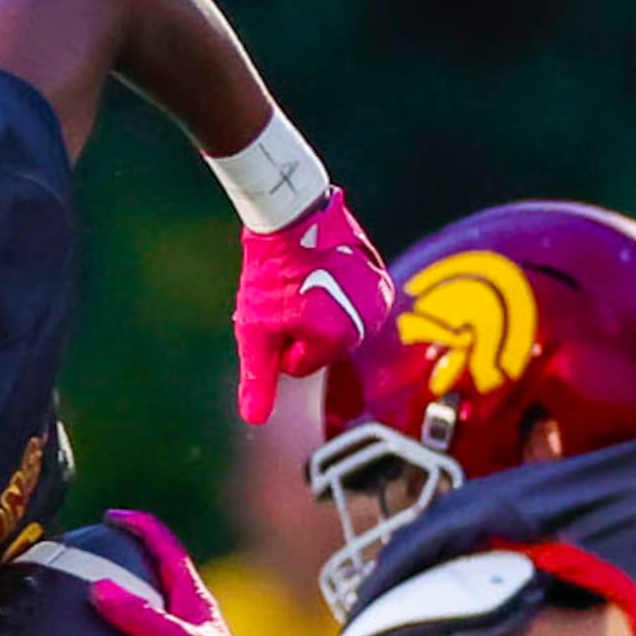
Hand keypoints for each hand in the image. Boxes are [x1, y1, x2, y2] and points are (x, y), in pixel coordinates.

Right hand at [91, 509, 267, 635]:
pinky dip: (123, 631)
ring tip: (93, 592)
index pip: (169, 552)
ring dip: (128, 596)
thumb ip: (138, 614)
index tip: (113, 517)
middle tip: (99, 551)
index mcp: (197, 604)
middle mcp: (192, 621)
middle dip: (132, 559)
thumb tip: (99, 587)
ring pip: (152, 610)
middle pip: (161, 576)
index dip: (143, 529)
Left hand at [233, 187, 398, 424]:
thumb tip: (254, 420)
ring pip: (338, 327)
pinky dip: (337, 294)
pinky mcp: (381, 280)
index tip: (277, 310)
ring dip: (319, 311)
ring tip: (306, 282)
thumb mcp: (255, 331)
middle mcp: (368, 322)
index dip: (280, 341)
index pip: (300, 365)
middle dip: (302, 327)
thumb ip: (258, 378)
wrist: (292, 215)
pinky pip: (352, 305)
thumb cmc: (269, 274)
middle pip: (323, 347)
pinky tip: (324, 272)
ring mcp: (379, 299)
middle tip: (291, 294)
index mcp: (339, 338)